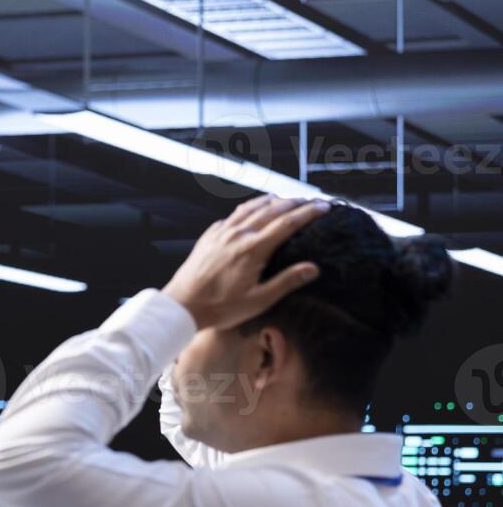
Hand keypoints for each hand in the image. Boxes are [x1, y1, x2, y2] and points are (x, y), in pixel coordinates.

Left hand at [162, 196, 327, 330]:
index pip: (287, 223)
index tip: (324, 207)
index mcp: (253, 249)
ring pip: (249, 209)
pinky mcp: (208, 236)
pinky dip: (247, 210)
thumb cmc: (220, 308)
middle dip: (293, 203)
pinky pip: (232, 216)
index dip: (308, 213)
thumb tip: (313, 268)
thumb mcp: (258, 300)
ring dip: (270, 201)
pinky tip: (251, 212)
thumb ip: (286, 281)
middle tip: (309, 200)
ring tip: (283, 199)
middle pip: (271, 210)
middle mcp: (237, 235)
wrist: (181, 306)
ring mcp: (220, 233)